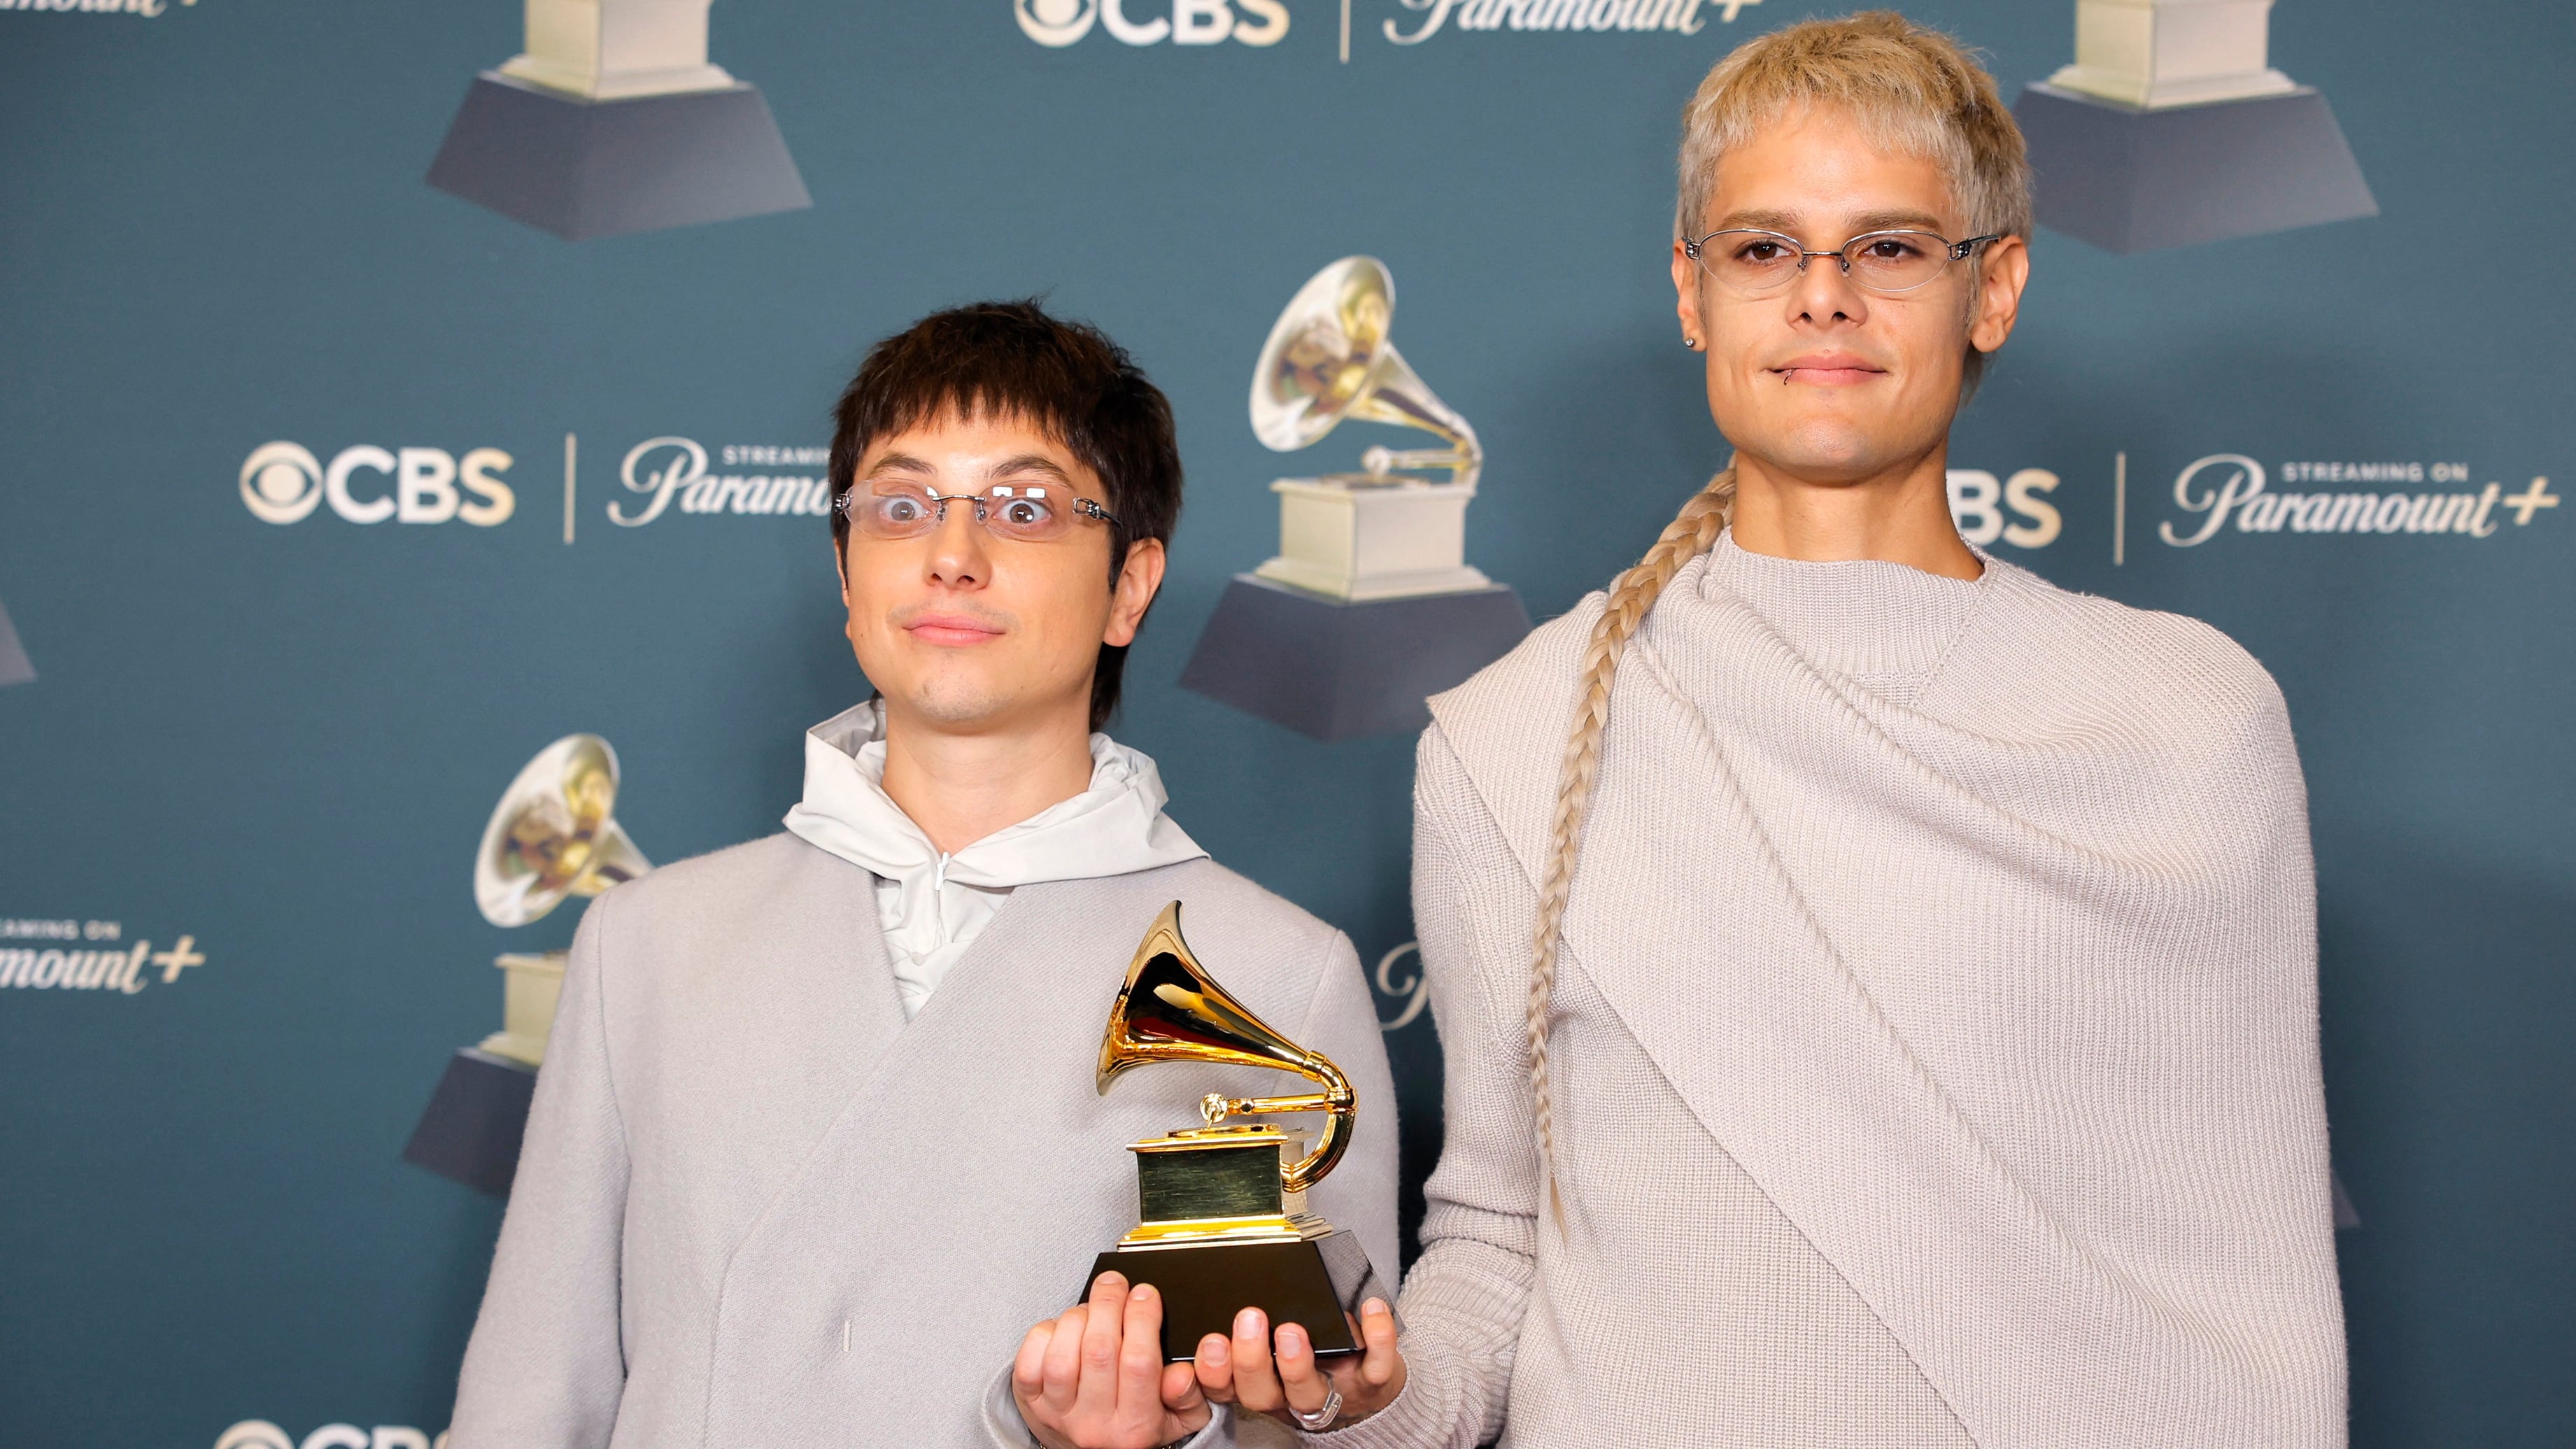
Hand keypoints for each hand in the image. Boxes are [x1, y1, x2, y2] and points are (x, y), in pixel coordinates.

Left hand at [1013, 1272, 1210, 1448]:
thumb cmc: (1137, 1426)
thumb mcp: (1178, 1418)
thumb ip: (1189, 1394)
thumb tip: (1182, 1371)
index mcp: (1136, 1426)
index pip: (1139, 1364)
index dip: (1142, 1318)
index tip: (1146, 1294)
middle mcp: (1094, 1424)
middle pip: (1098, 1351)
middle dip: (1108, 1303)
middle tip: (1116, 1284)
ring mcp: (1058, 1414)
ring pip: (1062, 1354)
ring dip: (1078, 1317)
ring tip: (1092, 1309)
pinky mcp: (1030, 1404)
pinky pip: (1029, 1361)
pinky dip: (1045, 1334)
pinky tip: (1063, 1330)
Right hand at [1192, 1297, 1403, 1431]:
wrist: (1370, 1387)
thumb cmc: (1316, 1356)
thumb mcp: (1276, 1349)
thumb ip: (1255, 1328)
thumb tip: (1237, 1283)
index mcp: (1261, 1383)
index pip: (1225, 1387)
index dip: (1213, 1371)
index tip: (1211, 1340)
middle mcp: (1289, 1396)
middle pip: (1260, 1395)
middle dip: (1251, 1361)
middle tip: (1250, 1320)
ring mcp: (1331, 1393)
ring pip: (1309, 1393)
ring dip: (1297, 1364)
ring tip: (1292, 1331)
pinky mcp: (1371, 1385)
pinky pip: (1376, 1367)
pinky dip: (1377, 1337)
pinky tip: (1371, 1308)